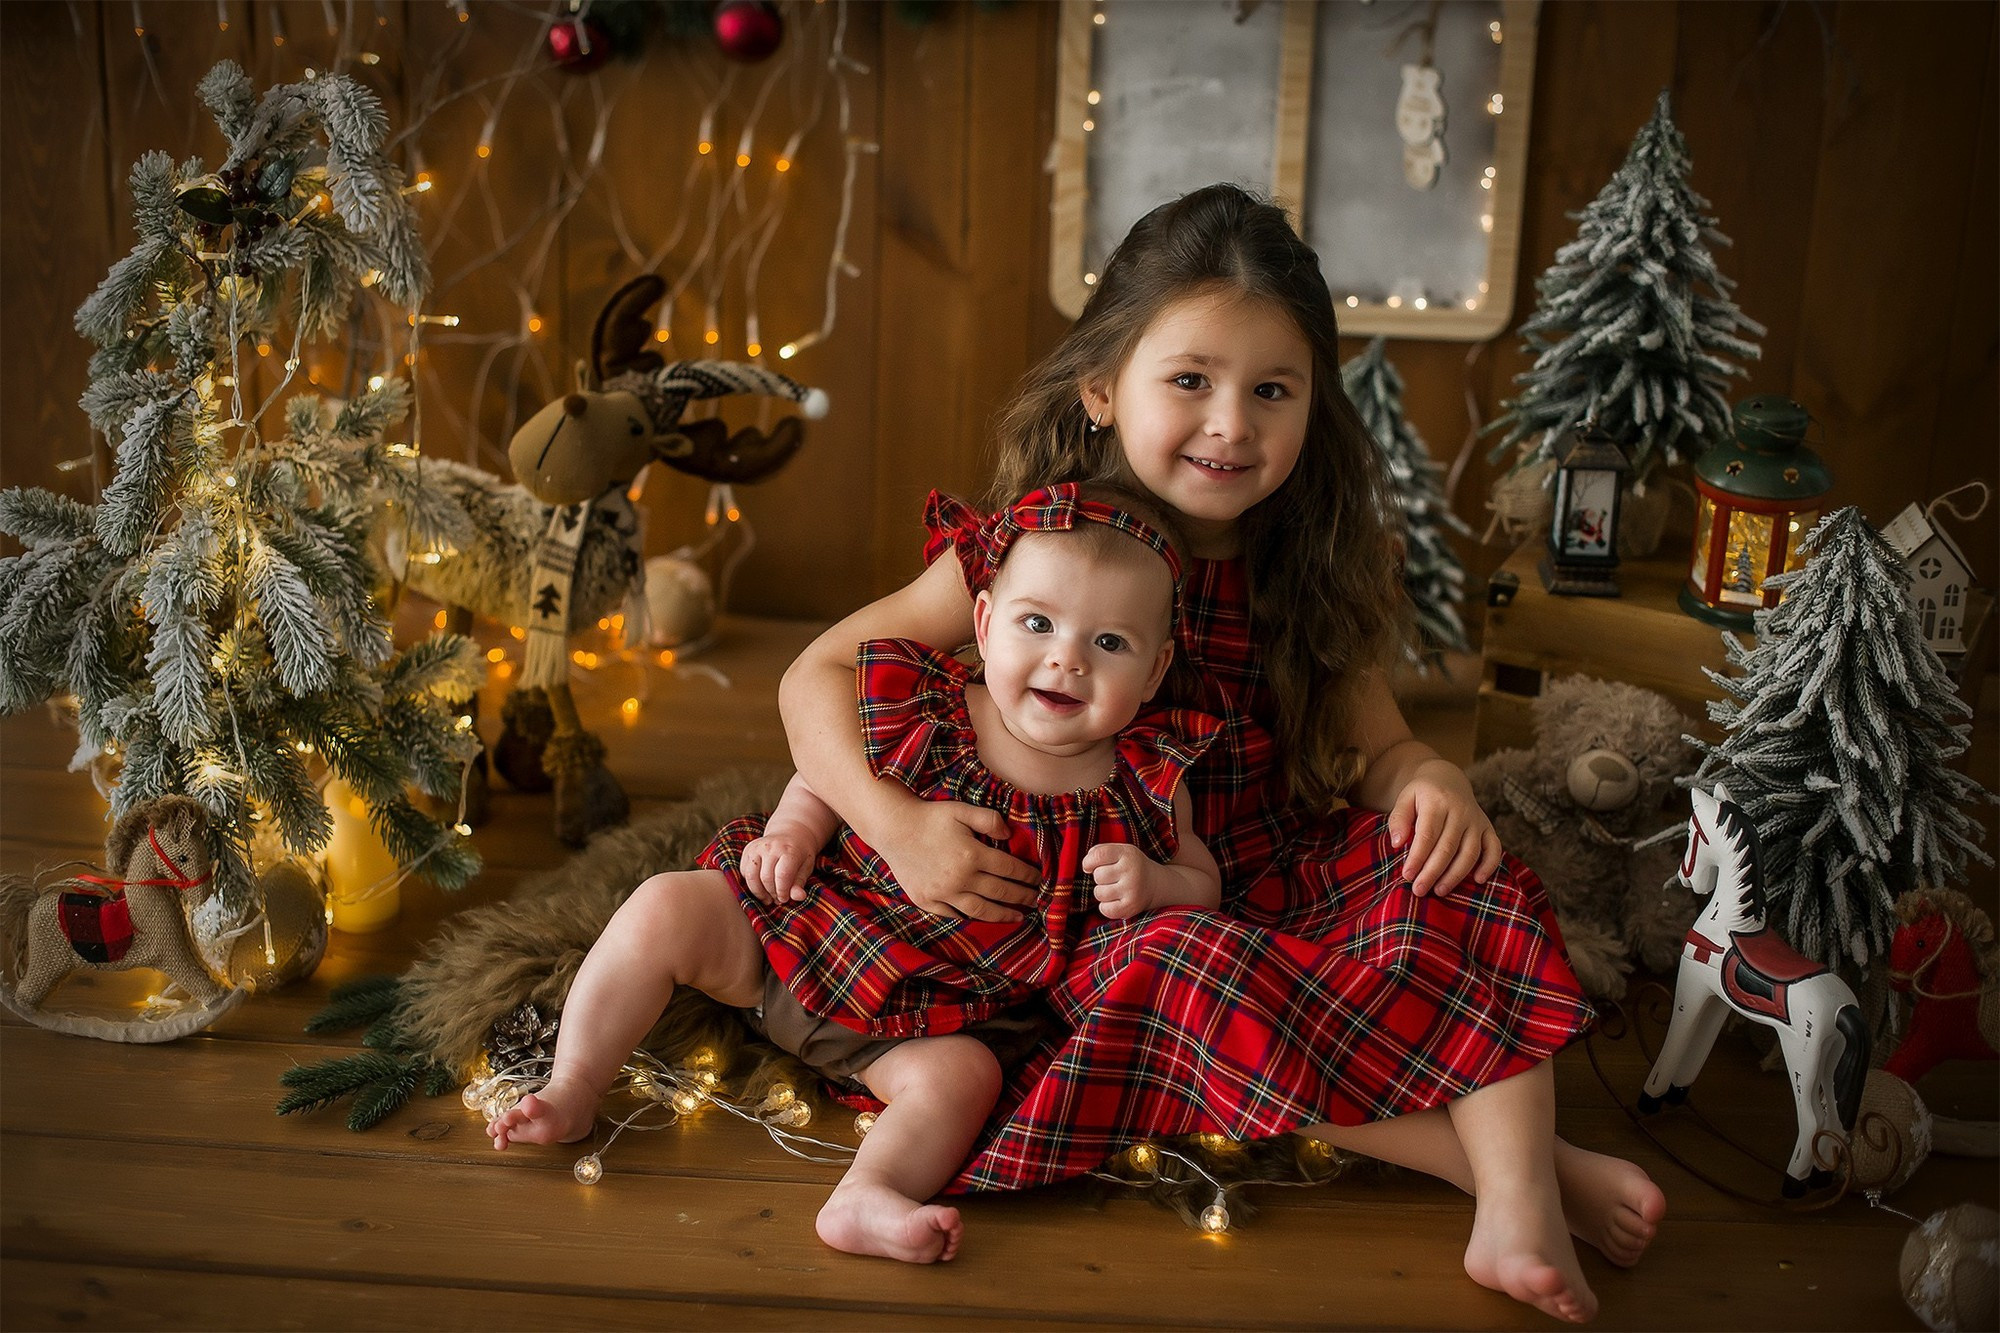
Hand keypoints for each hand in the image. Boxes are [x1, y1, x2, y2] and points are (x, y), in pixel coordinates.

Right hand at [738, 831, 815, 904]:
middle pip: (766, 878)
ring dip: (758, 892)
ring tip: (768, 898)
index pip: (782, 875)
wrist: (791, 833)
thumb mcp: (806, 867)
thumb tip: (800, 897)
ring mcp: (757, 847)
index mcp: (789, 850)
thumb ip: (800, 883)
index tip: (785, 899)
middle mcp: (771, 846)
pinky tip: (761, 886)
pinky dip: (751, 883)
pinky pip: (744, 872)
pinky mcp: (748, 850)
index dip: (782, 892)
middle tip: (777, 899)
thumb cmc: (800, 854)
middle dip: (772, 893)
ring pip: (751, 876)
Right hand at [877, 800, 1039, 922]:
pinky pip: (954, 914)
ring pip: (980, 910)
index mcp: (972, 855)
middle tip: (1038, 901)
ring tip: (1018, 916)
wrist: (892, 828)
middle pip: (1000, 892)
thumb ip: (990, 819)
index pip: (1010, 869)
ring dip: (1003, 914)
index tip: (1041, 880)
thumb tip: (1010, 835)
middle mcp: (960, 878)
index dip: (1029, 876)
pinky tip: (983, 916)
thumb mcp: (962, 809)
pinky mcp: (927, 900)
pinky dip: (970, 917)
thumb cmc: (930, 816)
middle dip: (1023, 897)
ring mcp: (942, 893)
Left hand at [1084, 842, 1153, 919]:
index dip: (1088, 862)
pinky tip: (1115, 901)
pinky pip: (1105, 909)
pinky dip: (1105, 907)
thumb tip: (1087, 866)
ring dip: (1102, 892)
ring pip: (1099, 893)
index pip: (1098, 855)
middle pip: (1097, 876)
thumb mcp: (1120, 851)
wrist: (1155, 884)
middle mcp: (1132, 871)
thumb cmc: (1130, 866)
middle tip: (1112, 878)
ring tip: (1114, 889)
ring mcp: (1132, 890)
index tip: (1090, 866)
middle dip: (1100, 878)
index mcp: (1127, 854)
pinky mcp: (1131, 906)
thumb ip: (1100, 851)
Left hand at [1386, 758, 1503, 896]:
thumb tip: (1398, 844)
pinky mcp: (1487, 828)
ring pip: (1470, 852)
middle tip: (1419, 891)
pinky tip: (1478, 880)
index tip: (1407, 876)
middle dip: (1433, 872)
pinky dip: (1489, 865)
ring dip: (1456, 875)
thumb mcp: (1405, 799)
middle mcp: (1460, 811)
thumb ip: (1398, 819)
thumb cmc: (1422, 795)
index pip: (1427, 835)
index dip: (1418, 857)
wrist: (1447, 779)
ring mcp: (1476, 820)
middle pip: (1448, 847)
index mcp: (1437, 802)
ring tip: (1439, 890)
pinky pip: (1494, 848)